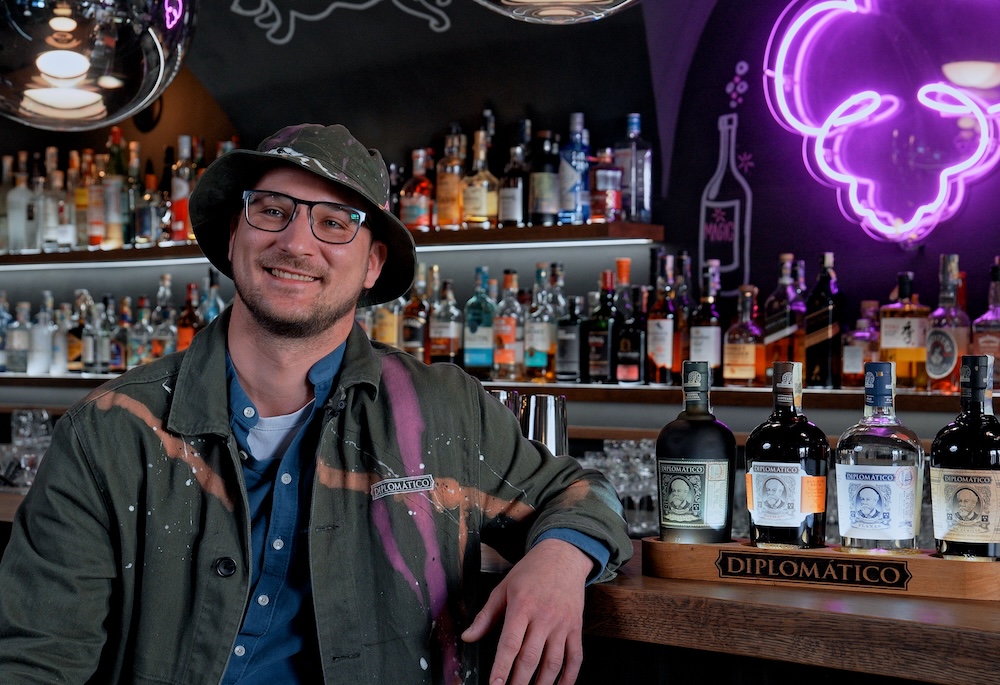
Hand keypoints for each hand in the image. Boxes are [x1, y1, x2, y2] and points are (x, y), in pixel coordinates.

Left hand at [462, 538, 592, 684]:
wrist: (563, 556)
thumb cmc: (530, 571)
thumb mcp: (503, 588)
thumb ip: (486, 616)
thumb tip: (468, 637)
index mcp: (522, 606)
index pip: (510, 643)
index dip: (501, 668)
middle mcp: (544, 616)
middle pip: (530, 658)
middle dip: (518, 682)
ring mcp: (563, 623)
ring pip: (553, 662)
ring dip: (542, 684)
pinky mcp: (576, 627)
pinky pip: (575, 657)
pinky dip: (569, 677)